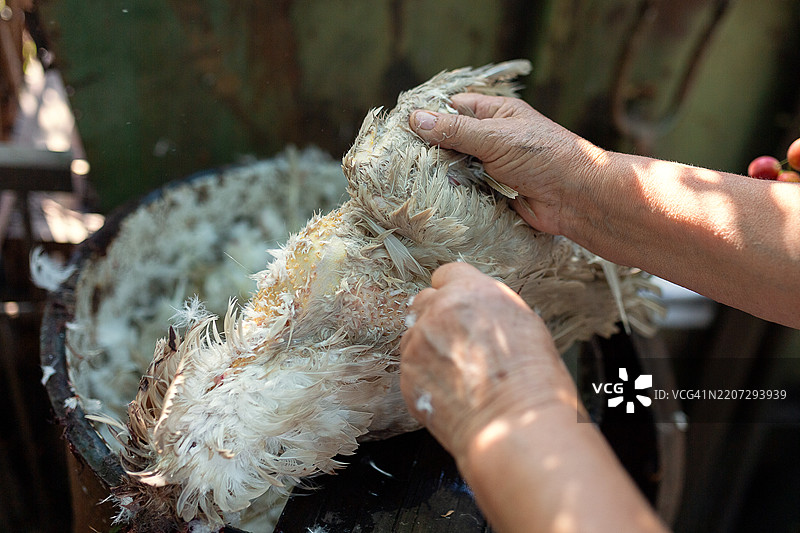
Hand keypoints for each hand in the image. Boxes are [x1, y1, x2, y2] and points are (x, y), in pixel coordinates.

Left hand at [399, 262, 575, 458]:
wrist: (515, 425)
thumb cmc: (532, 379)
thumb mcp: (524, 324)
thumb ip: (490, 309)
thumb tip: (478, 312)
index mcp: (471, 291)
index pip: (447, 274)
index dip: (454, 290)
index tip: (457, 304)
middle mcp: (438, 311)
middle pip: (424, 301)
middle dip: (437, 316)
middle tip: (457, 341)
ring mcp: (418, 343)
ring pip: (413, 335)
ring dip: (428, 347)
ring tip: (457, 372)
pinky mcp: (407, 376)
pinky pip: (411, 368)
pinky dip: (425, 376)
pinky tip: (450, 392)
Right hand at [409, 94, 604, 235]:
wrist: (575, 198)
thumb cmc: (543, 156)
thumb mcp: (495, 136)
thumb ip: (455, 129)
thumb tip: (416, 119)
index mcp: (497, 114)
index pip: (455, 108)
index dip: (431, 115)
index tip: (404, 128)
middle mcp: (493, 138)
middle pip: (451, 140)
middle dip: (433, 149)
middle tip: (405, 159)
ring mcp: (493, 167)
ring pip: (456, 168)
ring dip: (442, 175)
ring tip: (414, 180)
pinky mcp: (493, 193)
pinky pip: (466, 191)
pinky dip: (454, 194)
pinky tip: (435, 197)